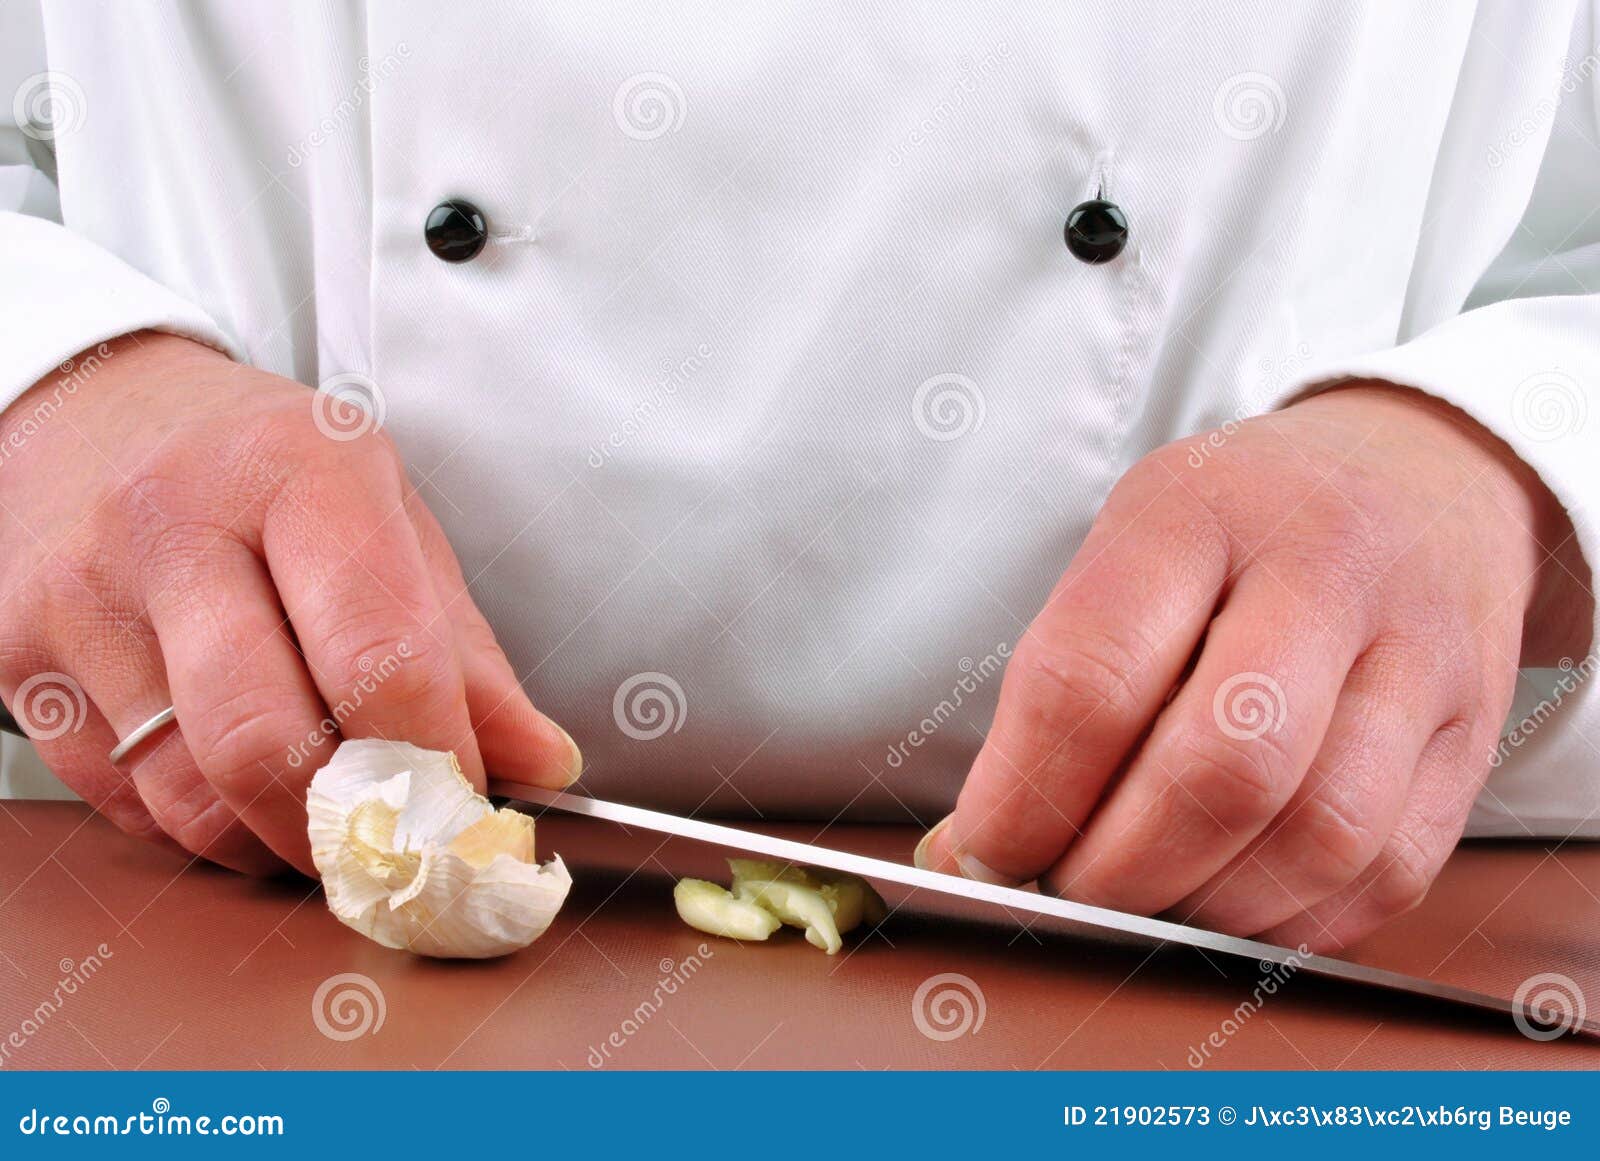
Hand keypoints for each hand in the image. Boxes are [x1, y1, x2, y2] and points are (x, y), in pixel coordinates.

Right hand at [0, 333, 579, 874]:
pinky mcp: (19, 661)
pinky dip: (204, 825)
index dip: (437, 761)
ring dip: (277, 842)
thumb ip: (464, 649)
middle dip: (349, 826)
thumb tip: (543, 764)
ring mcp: (80, 597)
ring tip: (328, 821)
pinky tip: (242, 792)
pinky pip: (126, 801)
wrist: (90, 407)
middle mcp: (174, 526)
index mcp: (297, 473)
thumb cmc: (265, 467)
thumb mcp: (387, 517)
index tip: (469, 805)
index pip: (378, 656)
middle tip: (400, 843)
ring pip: (188, 793)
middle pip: (267, 743)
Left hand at [917, 382, 1590, 949]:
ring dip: (1208, 906)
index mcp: (1197, 511)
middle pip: (1219, 770)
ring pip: (1319, 836)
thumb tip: (981, 845)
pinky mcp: (1476, 732)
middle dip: (1117, 871)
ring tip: (1148, 901)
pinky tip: (1234, 901)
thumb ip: (1065, 677)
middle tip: (1067, 890)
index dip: (1022, 795)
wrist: (1421, 469)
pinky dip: (1293, 920)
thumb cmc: (1241, 524)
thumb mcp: (1137, 539)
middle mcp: (1325, 570)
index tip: (982, 852)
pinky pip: (1388, 870)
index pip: (1090, 678)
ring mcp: (1420, 653)